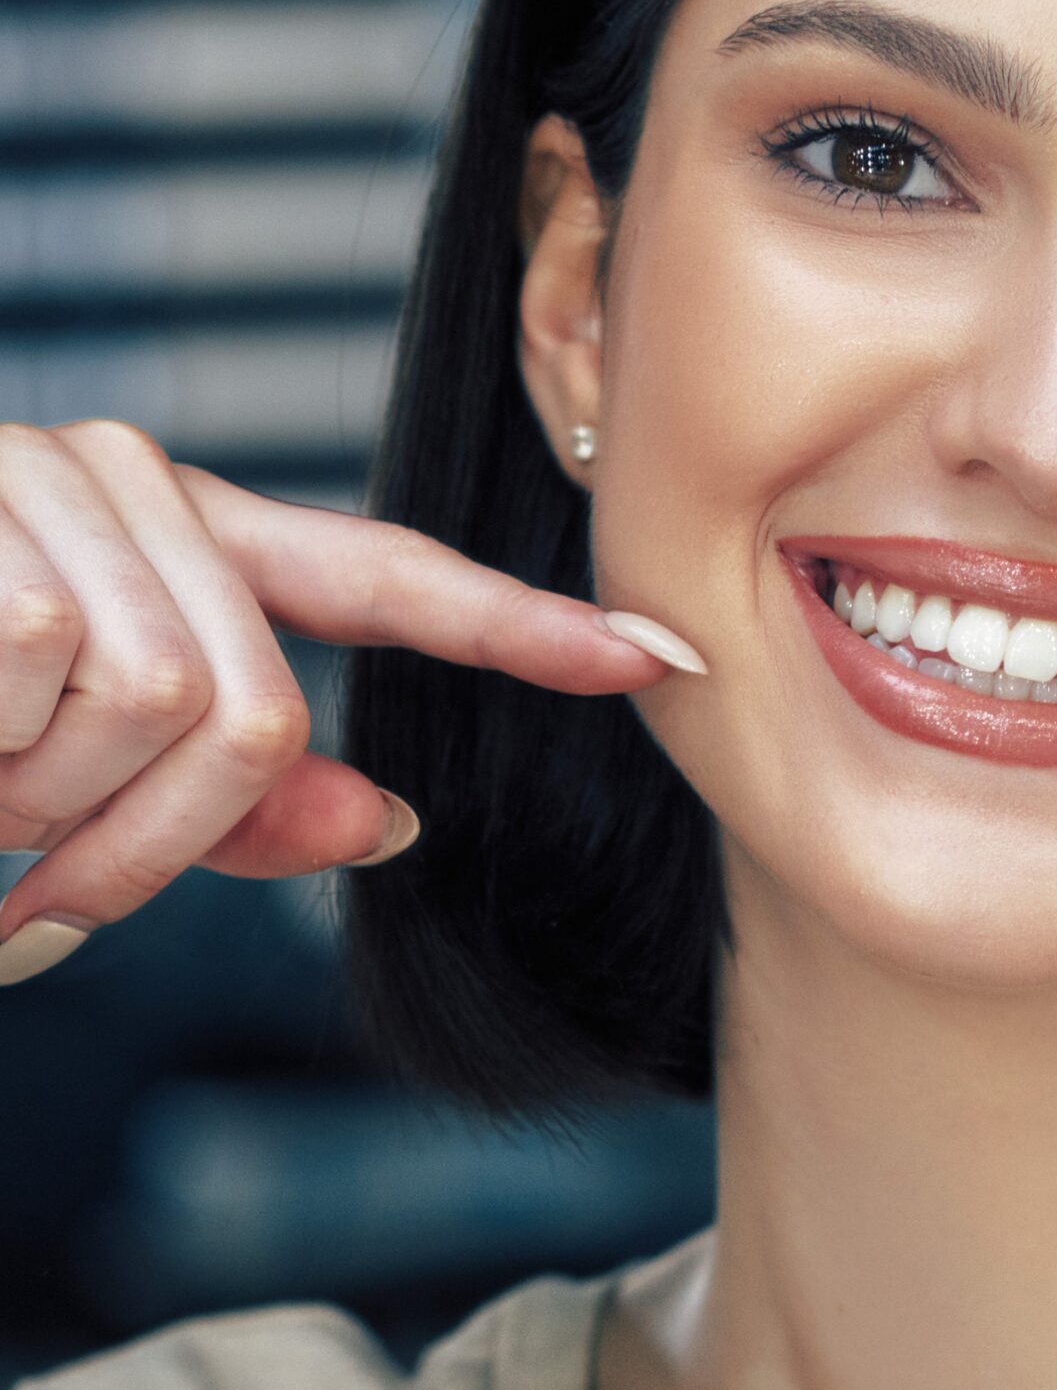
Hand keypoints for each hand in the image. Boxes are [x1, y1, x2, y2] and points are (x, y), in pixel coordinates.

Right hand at [0, 419, 704, 987]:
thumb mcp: (63, 789)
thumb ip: (224, 801)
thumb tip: (385, 819)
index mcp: (167, 544)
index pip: (380, 580)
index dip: (523, 628)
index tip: (662, 657)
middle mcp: (123, 486)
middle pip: (261, 711)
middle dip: (149, 849)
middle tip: (36, 903)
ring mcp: (45, 489)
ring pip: (176, 712)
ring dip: (58, 827)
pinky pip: (56, 695)